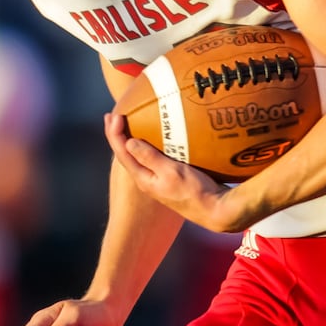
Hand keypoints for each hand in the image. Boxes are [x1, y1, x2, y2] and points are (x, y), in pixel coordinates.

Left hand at [103, 113, 248, 232]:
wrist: (214, 210)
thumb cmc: (194, 191)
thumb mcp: (171, 172)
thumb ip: (150, 158)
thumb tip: (128, 142)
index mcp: (144, 179)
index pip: (122, 154)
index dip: (115, 134)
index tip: (115, 115)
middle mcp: (146, 180)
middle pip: (125, 155)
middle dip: (117, 135)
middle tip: (111, 116)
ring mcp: (157, 180)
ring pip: (136, 156)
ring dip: (128, 140)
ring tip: (126, 125)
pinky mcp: (168, 178)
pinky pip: (150, 158)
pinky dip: (145, 145)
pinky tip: (152, 139)